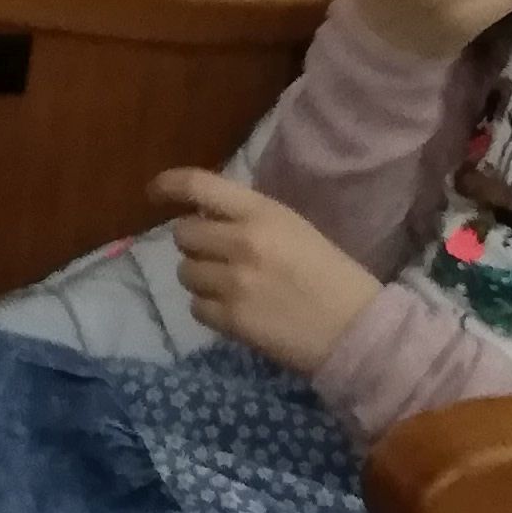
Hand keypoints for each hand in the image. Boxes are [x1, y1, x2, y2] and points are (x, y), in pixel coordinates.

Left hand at [155, 169, 384, 374]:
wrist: (357, 327)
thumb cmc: (330, 273)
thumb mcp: (293, 228)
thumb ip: (248, 218)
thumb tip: (202, 215)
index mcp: (261, 212)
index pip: (198, 185)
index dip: (168, 185)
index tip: (154, 193)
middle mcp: (241, 242)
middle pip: (182, 234)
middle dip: (196, 245)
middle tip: (220, 257)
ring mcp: (233, 282)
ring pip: (184, 272)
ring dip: (202, 278)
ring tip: (235, 287)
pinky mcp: (230, 319)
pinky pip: (196, 307)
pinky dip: (211, 309)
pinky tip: (239, 310)